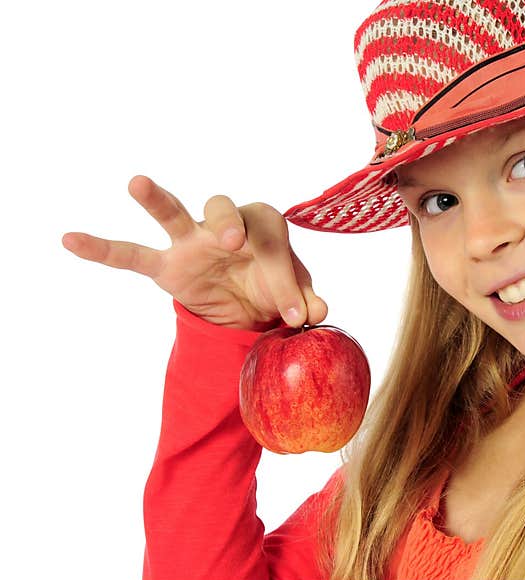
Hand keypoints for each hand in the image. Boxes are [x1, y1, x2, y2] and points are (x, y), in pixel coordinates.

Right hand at [61, 175, 327, 330]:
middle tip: (235, 242)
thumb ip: (304, 301)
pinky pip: (130, 254)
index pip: (273, 243)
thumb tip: (318, 315)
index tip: (298, 314)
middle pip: (226, 211)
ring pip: (174, 213)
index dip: (287, 278)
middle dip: (230, 223)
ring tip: (137, 184)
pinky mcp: (166, 264)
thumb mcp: (293, 296)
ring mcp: (191, 242)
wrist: (247, 305)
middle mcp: (227, 226)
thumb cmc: (273, 287)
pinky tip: (70, 239)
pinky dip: (103, 249)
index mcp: (264, 229)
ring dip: (157, 200)